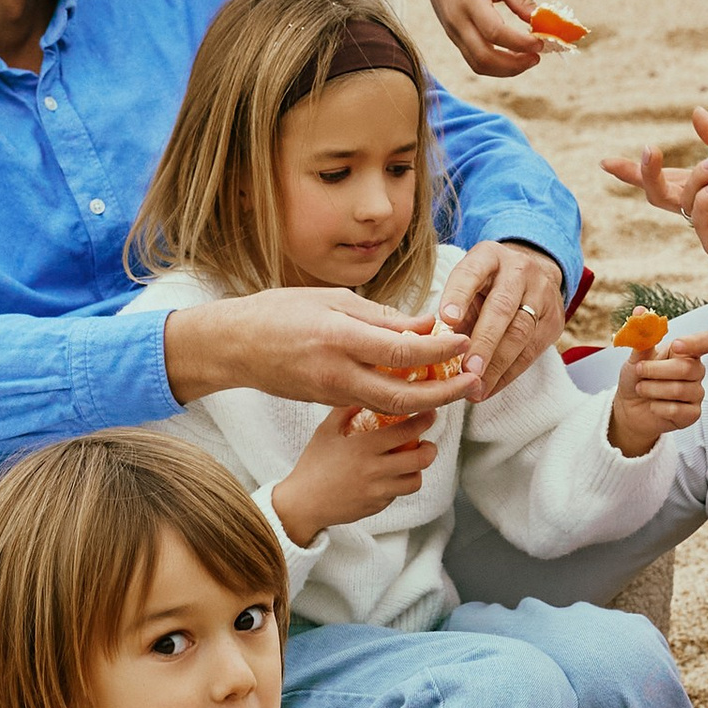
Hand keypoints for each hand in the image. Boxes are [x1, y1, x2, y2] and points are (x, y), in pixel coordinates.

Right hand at [162, 286, 485, 421]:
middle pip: (404, 396)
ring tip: (455, 386)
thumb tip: (423, 324)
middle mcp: (338, 372)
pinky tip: (418, 386)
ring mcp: (332, 394)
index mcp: (340, 337)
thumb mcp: (331, 299)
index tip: (463, 341)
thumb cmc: (279, 312)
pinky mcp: (327, 404)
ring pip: (391, 407)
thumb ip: (379, 316)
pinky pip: (373, 406)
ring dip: (428, 401)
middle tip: (474, 381)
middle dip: (445, 393)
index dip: (439, 349)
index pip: (403, 350)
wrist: (234, 346)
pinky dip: (401, 400)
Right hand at [274, 403, 442, 542]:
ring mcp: (377, 491)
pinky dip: (400, 484)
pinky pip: (398, 494)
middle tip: (428, 442)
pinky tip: (392, 475)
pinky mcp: (377, 506)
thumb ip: (345, 410)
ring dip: (418, 470)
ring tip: (413, 461)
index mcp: (363, 447)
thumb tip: (361, 390)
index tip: (430, 414)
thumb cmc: (313, 465)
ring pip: (414, 481)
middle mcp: (374, 470)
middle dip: (430, 448)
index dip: (424, 421)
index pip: (405, 431)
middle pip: (420, 459)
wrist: (303, 504)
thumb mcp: (325, 431)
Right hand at [402, 0, 546, 76]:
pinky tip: (512, 55)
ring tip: (527, 59)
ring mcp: (453, 33)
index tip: (540, 43)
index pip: (495, 32)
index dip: (520, 43)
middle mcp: (458, 22)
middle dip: (514, 65)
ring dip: (505, 69)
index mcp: (470, 2)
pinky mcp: (453, 37)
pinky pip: (474, 59)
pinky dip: (495, 64)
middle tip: (537, 57)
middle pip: (484, 58)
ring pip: (478, 65)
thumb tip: (541, 21)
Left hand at [442, 237, 566, 396]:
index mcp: (489, 256)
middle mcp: (519, 271)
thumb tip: (436, 349)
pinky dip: (508, 373)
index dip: (459, 295)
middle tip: (467, 369)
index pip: (472, 272)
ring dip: (496, 364)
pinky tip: (490, 387)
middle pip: (502, 307)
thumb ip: (455, 312)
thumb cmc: (488, 285)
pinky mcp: (554, 320)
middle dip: (484, 341)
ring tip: (476, 387)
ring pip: (521, 331)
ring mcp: (541, 294)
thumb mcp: (469, 285)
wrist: (534, 276)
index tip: (446, 319)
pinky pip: (532, 351)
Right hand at [606, 107, 707, 385]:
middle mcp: (698, 206)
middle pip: (656, 192)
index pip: (662, 178)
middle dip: (643, 172)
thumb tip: (694, 113)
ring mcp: (704, 226)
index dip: (632, 172)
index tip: (605, 161)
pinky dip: (706, 200)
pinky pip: (699, 220)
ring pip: (680, 200)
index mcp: (701, 185)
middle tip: (649, 150)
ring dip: (696, 178)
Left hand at [607, 329, 707, 455]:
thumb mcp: (636, 356)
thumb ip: (642, 337)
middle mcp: (696, 371)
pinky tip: (652, 405)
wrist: (629, 407)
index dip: (697, 342)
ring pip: (681, 389)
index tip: (676, 345)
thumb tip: (640, 311)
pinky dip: (659, 407)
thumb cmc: (637, 377)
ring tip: (641, 388)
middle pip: (687, 367)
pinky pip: (679, 410)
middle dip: (656, 370)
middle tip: (639, 371)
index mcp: (686, 351)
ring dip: (653, 388)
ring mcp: (696, 393)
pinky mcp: (692, 414)